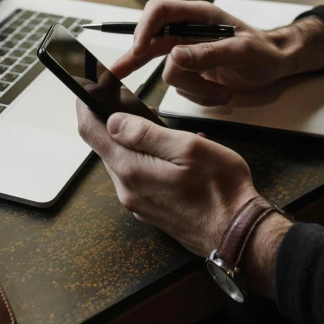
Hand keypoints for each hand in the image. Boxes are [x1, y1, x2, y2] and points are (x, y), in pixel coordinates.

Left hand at [76, 102, 257, 257]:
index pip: (91, 132)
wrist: (238, 234)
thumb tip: (113, 120)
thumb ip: (145, 134)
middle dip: (114, 122)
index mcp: (131, 169)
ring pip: (123, 161)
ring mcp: (137, 202)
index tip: (87, 89)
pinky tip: (171, 153)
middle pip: (105, 146)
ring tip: (161, 126)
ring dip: (134, 141)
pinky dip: (146, 158)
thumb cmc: (220, 189)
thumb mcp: (187, 148)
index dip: (85, 106)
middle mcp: (127, 189)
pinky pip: (138, 176)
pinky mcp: (150, 209)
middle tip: (133, 102)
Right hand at [112, 0, 323, 105]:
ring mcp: (189, 53)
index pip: (158, 12)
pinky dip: (199, 95)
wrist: (280, 65)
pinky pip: (182, 88)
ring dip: (193, 86)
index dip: (143, 28)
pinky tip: (221, 93)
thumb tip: (175, 57)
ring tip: (221, 91)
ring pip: (169, 73)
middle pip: (150, 41)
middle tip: (113, 74)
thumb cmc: (265, 50)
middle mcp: (188, 32)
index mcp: (197, 16)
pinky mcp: (194, 73)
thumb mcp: (240, 51)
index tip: (138, 48)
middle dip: (135, 59)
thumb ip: (208, 53)